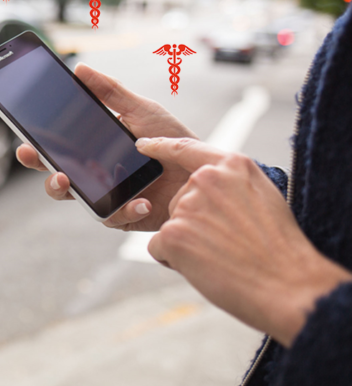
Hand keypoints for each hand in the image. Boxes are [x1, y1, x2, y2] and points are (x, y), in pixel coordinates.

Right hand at [16, 62, 196, 230]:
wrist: (205, 170)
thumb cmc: (174, 139)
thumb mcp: (141, 109)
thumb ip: (110, 92)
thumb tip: (80, 68)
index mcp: (93, 150)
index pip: (57, 150)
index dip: (36, 149)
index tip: (25, 143)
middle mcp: (96, 176)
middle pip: (58, 179)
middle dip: (43, 172)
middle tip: (36, 160)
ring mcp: (109, 197)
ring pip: (78, 201)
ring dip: (68, 191)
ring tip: (68, 180)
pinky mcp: (127, 216)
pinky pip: (115, 217)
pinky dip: (125, 209)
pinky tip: (140, 201)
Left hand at [138, 137, 351, 346]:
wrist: (287, 285)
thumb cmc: (277, 249)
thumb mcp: (262, 198)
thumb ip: (230, 185)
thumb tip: (200, 188)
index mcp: (232, 166)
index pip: (187, 149)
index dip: (161, 147)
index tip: (142, 145)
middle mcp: (206, 179)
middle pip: (178, 200)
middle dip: (193, 223)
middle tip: (227, 243)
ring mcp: (187, 204)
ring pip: (171, 226)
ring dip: (187, 244)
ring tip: (221, 256)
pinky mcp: (172, 232)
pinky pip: (159, 247)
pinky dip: (174, 260)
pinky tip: (205, 267)